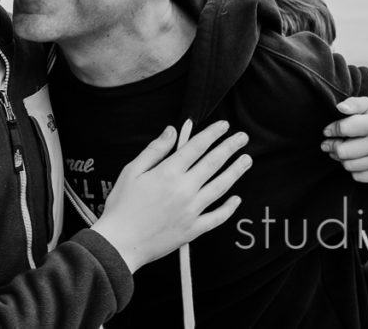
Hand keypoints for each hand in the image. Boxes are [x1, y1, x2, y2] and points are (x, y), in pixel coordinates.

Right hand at [91, 119, 250, 272]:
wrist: (120, 243)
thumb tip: (172, 131)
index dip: (212, 134)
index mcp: (168, 172)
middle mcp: (184, 189)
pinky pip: (217, 217)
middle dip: (230, 147)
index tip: (224, 126)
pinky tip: (236, 199)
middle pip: (213, 163)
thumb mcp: (131, 171)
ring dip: (236, 171)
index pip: (196, 147)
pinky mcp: (193, 229)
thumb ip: (155, 150)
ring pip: (220, 187)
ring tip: (246, 160)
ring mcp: (192, 210)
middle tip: (242, 137)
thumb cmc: (121, 205)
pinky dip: (229, 208)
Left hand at [321, 97, 367, 182]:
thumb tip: (340, 107)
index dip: (332, 130)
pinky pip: (357, 177)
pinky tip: (355, 159)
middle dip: (332, 146)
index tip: (328, 131)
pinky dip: (353, 169)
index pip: (344, 129)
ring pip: (348, 165)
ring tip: (343, 150)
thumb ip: (353, 103)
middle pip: (343, 151)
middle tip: (330, 143)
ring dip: (341, 158)